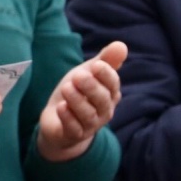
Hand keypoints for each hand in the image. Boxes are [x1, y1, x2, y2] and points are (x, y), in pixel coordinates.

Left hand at [37, 43, 126, 162]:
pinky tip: (61, 107)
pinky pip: (74, 128)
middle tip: (78, 75)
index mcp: (109, 94)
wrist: (59, 121)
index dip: (106, 75)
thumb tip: (122, 45)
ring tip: (66, 88)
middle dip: (91, 87)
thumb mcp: (88, 72)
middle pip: (102, 100)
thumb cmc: (78, 92)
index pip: (113, 84)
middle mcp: (103, 111)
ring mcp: (90, 125)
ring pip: (88, 114)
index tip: (96, 65)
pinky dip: (68, 118)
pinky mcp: (74, 135)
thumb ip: (105, 60)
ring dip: (77, 101)